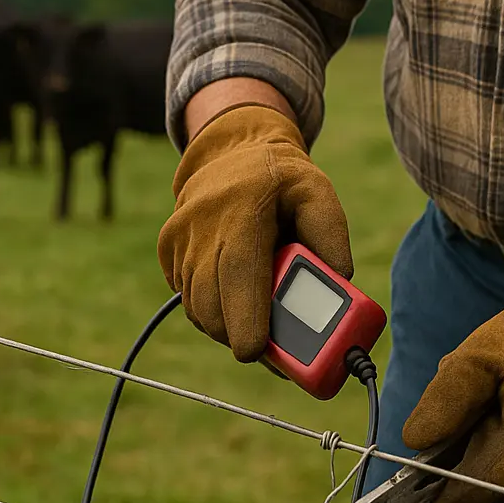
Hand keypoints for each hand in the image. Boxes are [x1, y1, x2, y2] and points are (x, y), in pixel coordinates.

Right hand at [158, 103, 352, 360]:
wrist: (232, 150)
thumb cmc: (282, 181)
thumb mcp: (318, 195)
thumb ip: (331, 237)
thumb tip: (337, 284)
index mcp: (244, 209)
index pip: (238, 274)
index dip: (244, 319)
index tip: (254, 352)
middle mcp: (202, 223)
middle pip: (211, 303)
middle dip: (238, 336)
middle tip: (270, 350)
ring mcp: (178, 236)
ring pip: (196, 306)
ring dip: (224, 325)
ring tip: (254, 321)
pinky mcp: (166, 246)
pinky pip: (186, 296)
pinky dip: (209, 308)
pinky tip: (232, 294)